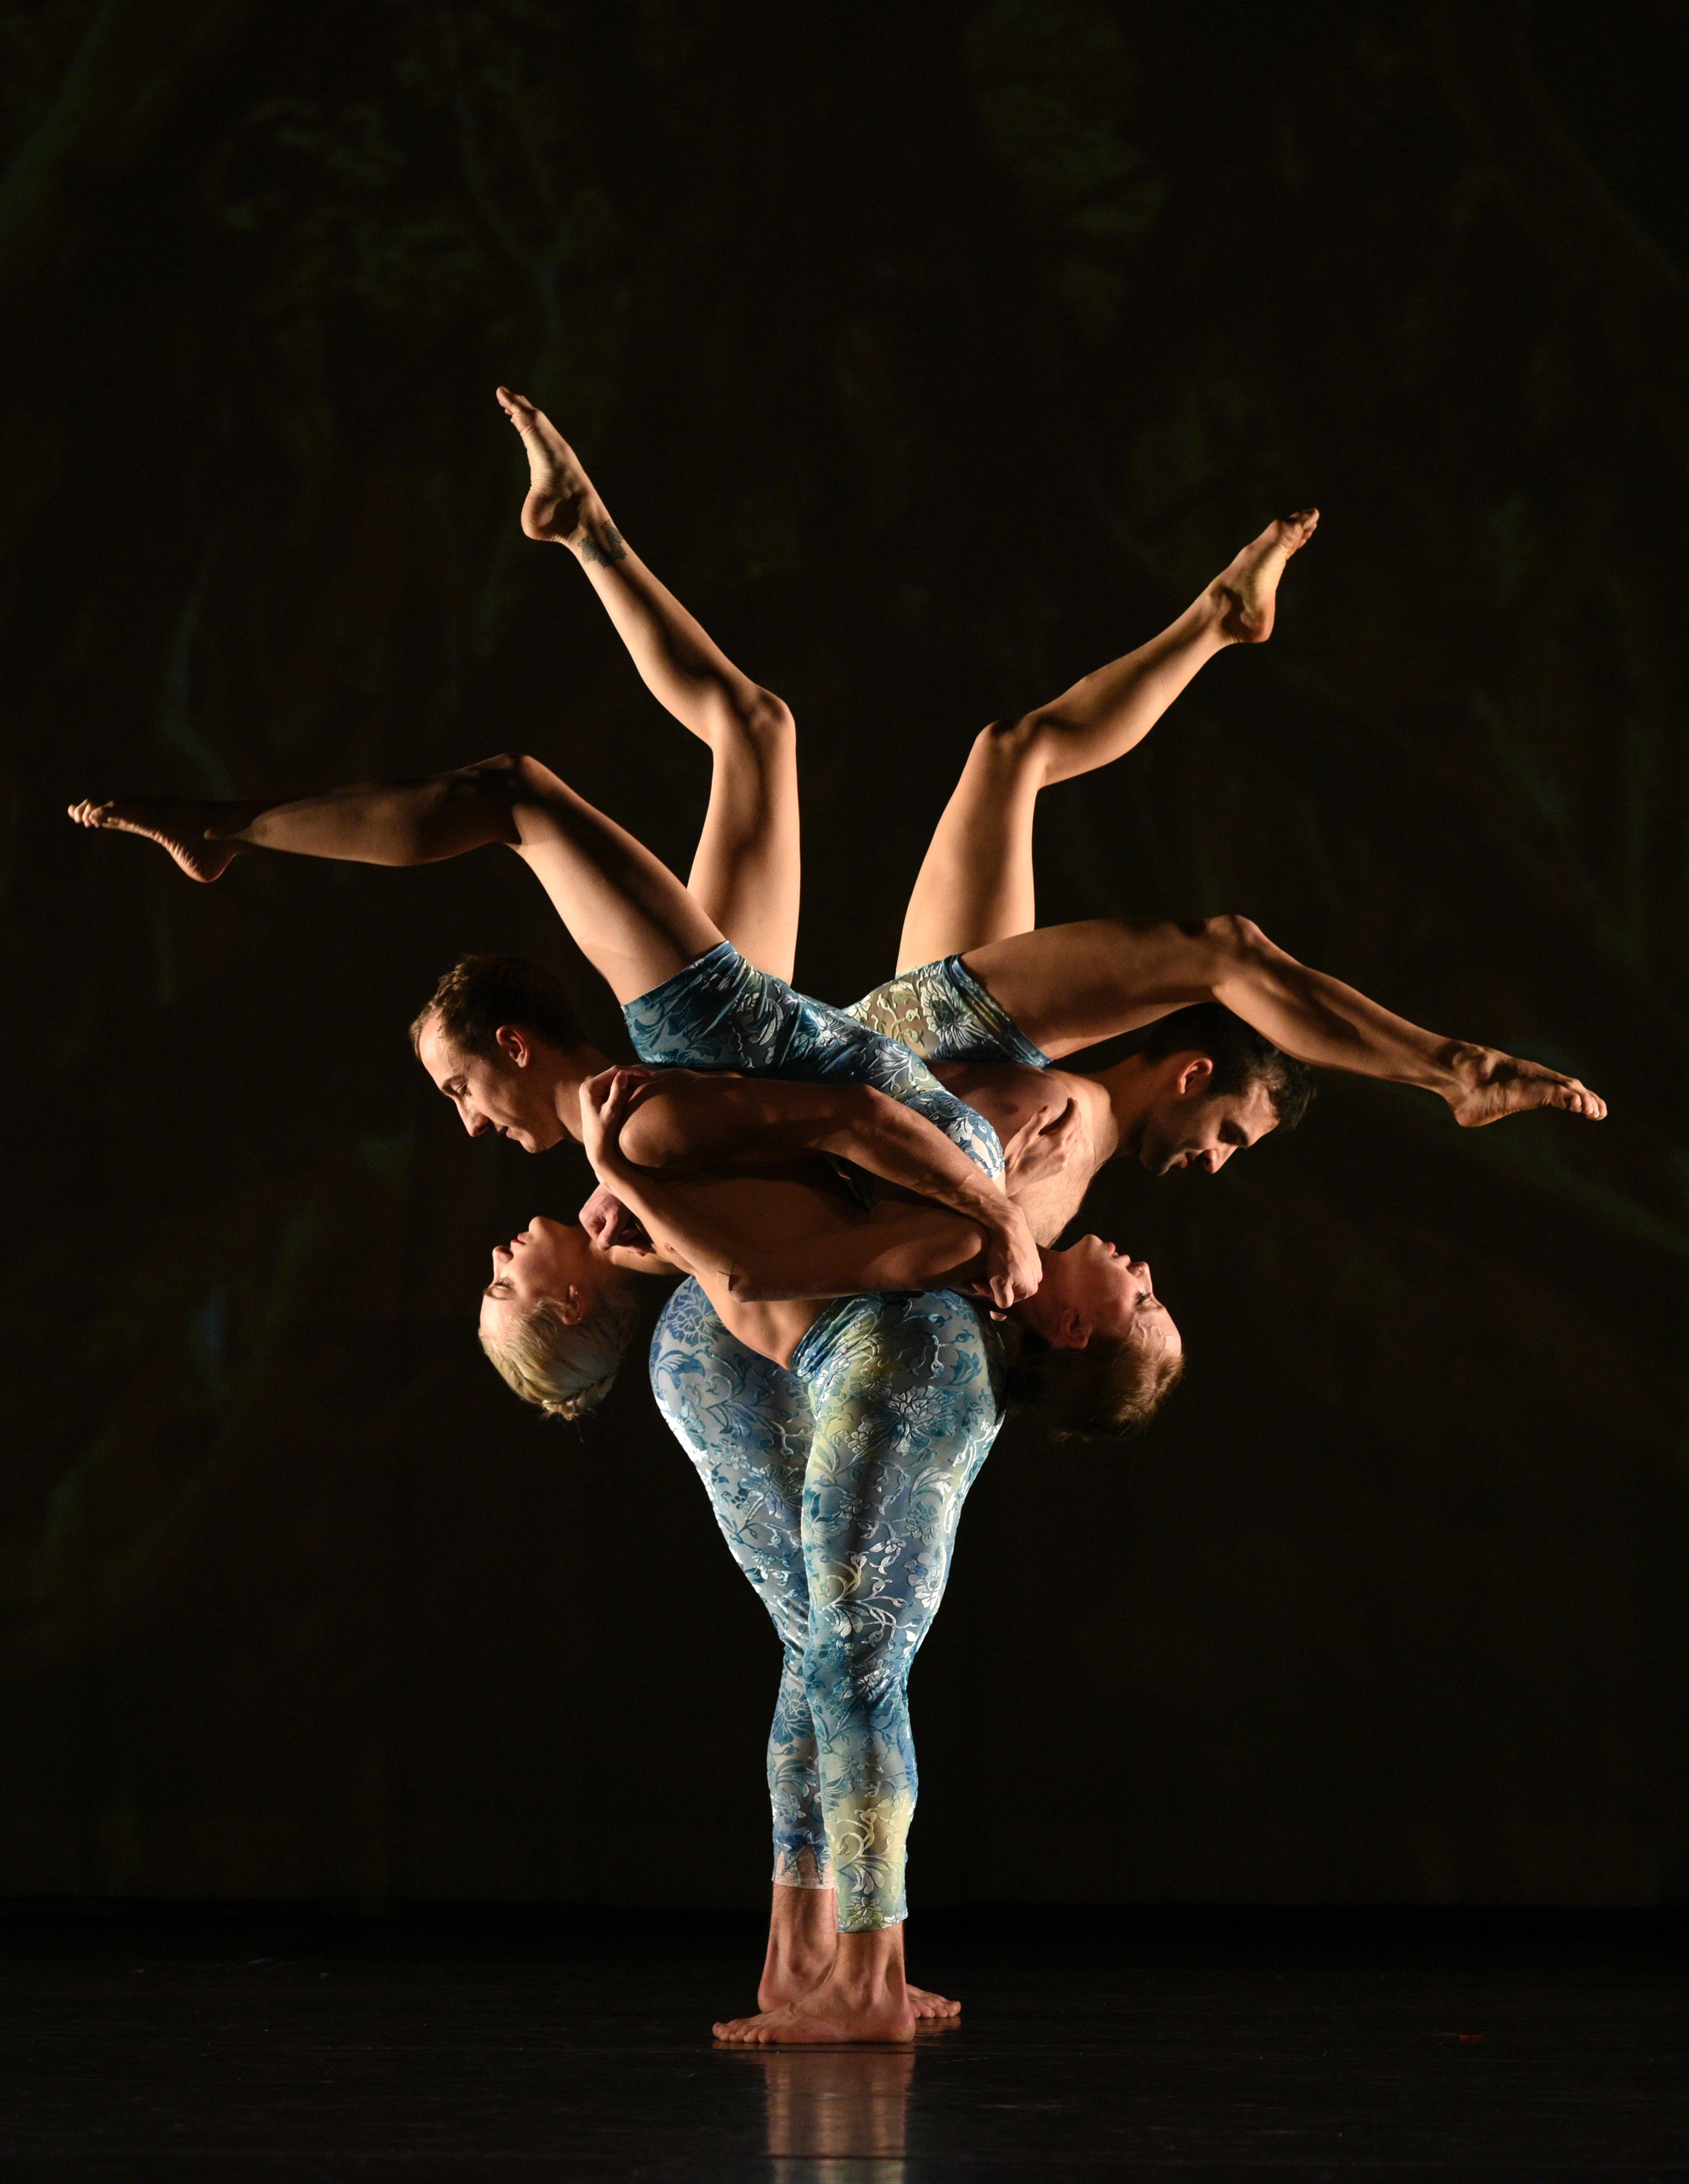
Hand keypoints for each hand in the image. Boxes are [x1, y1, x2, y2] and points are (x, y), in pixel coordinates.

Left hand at [577, 1065, 655, 1178]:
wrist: (596, 1147)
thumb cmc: (603, 1132)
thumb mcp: (612, 1112)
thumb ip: (617, 1092)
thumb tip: (624, 1073)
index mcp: (589, 1087)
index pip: (614, 1072)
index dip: (632, 1071)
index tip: (649, 1076)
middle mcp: (589, 1085)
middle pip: (614, 1073)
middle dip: (633, 1075)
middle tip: (652, 1078)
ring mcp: (593, 1090)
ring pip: (615, 1079)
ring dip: (631, 1080)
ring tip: (648, 1082)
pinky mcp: (598, 1095)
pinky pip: (614, 1086)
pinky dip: (626, 1086)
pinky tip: (639, 1087)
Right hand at [578, 1180, 649, 1251]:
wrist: (624, 1172)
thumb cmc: (619, 1195)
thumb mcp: (616, 1217)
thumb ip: (610, 1235)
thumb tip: (603, 1248)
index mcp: (587, 1220)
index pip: (604, 1242)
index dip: (621, 1241)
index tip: (635, 1233)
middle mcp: (589, 1218)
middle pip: (610, 1238)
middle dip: (629, 1242)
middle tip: (645, 1249)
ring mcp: (597, 1214)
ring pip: (615, 1232)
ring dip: (630, 1238)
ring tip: (645, 1245)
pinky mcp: (605, 1210)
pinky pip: (616, 1225)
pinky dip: (628, 1229)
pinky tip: (639, 1234)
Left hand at [976, 1196, 1041, 1311]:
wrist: (1008, 1227)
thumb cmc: (1003, 1255)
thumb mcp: (1000, 1282)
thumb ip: (1003, 1299)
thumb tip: (1004, 1304)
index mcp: (1030, 1288)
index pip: (1005, 1299)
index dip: (988, 1292)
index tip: (977, 1282)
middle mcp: (1036, 1278)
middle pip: (1010, 1287)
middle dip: (993, 1283)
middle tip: (979, 1275)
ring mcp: (1035, 1264)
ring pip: (1012, 1275)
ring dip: (998, 1273)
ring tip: (986, 1265)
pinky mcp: (1031, 1252)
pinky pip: (1016, 1263)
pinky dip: (1005, 1262)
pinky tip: (996, 1256)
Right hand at [1000, 1097, 1086, 1194]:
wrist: (1013, 1178)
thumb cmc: (1016, 1155)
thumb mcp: (1024, 1135)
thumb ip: (1038, 1120)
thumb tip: (1048, 1107)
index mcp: (1057, 1141)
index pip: (1072, 1120)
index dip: (1074, 1108)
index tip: (1072, 1100)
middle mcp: (1064, 1151)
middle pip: (1077, 1129)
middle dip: (1077, 1116)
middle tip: (1074, 1106)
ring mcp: (1063, 1161)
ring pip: (1076, 1140)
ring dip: (1076, 1127)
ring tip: (1073, 1118)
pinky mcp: (1060, 1167)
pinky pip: (1071, 1150)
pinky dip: (1072, 1139)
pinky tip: (1067, 1137)